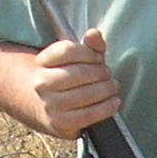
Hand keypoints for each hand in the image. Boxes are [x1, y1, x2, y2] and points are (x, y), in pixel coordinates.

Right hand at [0, 28, 118, 140]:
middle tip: (107, 74)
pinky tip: (114, 102)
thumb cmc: (63, 80)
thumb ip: (88, 46)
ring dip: (107, 89)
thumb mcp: (74, 60)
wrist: (42, 107)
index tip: (97, 57)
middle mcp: (42, 83)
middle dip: (101, 72)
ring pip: (87, 93)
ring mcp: (50, 104)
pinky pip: (89, 114)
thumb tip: (94, 34)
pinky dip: (106, 108)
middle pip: (81, 73)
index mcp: (42, 62)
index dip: (89, 53)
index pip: (68, 50)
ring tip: (112, 86)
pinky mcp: (60, 123)